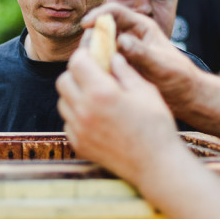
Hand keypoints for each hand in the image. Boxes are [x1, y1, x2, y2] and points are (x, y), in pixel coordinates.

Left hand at [57, 45, 179, 185]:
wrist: (155, 165)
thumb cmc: (155, 125)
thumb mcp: (145, 90)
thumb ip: (124, 70)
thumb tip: (112, 56)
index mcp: (101, 92)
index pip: (77, 62)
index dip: (84, 54)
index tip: (92, 53)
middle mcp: (84, 110)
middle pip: (64, 81)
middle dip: (76, 73)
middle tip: (92, 74)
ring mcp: (79, 130)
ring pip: (63, 102)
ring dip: (74, 94)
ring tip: (94, 96)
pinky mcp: (78, 145)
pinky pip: (68, 122)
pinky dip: (76, 116)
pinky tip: (95, 117)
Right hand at [81, 4, 205, 116]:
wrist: (184, 95)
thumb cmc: (178, 76)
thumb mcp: (161, 64)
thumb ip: (142, 52)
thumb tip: (121, 41)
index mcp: (141, 27)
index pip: (114, 12)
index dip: (98, 15)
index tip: (86, 25)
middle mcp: (129, 36)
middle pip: (102, 29)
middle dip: (90, 37)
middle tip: (84, 53)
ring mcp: (123, 52)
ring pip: (99, 47)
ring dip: (91, 55)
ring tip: (88, 69)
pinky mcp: (119, 67)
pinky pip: (101, 63)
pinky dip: (95, 68)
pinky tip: (94, 79)